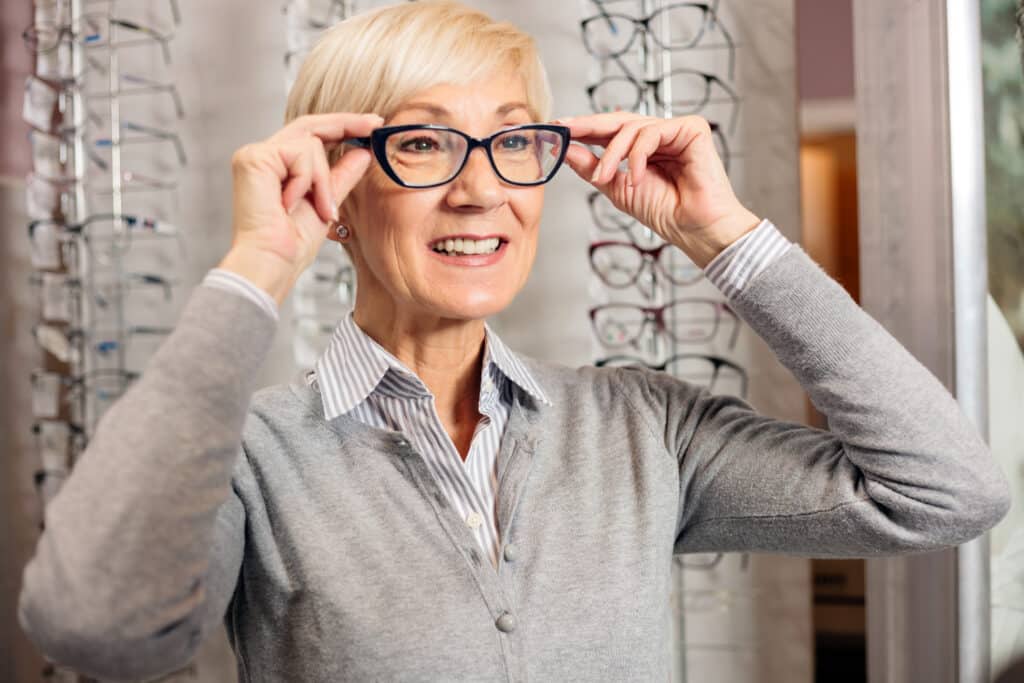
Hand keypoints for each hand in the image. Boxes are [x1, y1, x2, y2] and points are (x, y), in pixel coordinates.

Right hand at [220, 112, 382, 301]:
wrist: (274, 263)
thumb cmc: (292, 245)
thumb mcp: (327, 203)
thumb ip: (341, 176)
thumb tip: (362, 152)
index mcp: (277, 167)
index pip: (311, 135)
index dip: (342, 127)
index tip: (372, 125)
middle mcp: (263, 156)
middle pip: (310, 126)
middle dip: (346, 123)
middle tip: (375, 123)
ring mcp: (255, 155)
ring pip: (311, 144)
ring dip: (324, 180)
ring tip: (319, 209)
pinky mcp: (254, 158)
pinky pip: (301, 153)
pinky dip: (309, 180)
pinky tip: (294, 203)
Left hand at [559, 113, 759, 267]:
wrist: (694, 229)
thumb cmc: (665, 212)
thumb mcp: (616, 188)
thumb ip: (592, 167)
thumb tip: (565, 148)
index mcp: (643, 149)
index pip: (610, 131)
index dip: (584, 129)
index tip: (557, 128)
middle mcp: (660, 136)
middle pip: (619, 121)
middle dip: (588, 126)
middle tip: (564, 128)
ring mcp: (676, 131)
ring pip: (632, 127)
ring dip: (612, 153)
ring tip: (605, 177)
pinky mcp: (692, 128)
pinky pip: (652, 132)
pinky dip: (638, 156)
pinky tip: (636, 179)